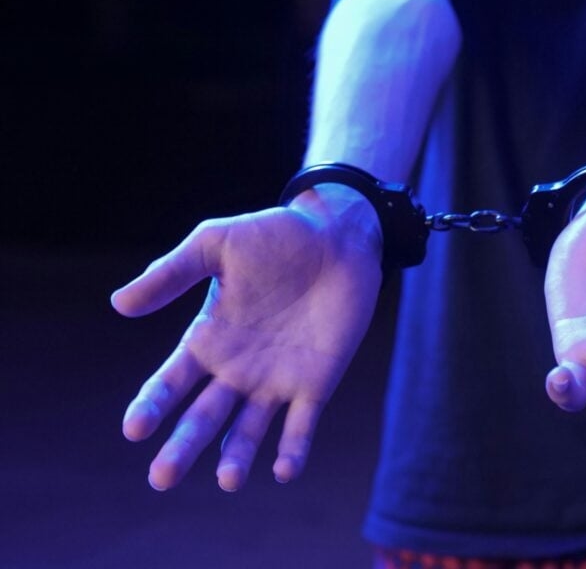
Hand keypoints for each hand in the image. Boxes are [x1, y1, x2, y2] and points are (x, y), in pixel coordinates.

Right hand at [112, 185, 381, 490]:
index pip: (173, 381)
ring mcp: (277, 378)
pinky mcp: (316, 382)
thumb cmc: (275, 235)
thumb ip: (171, 273)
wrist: (337, 237)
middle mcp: (238, 367)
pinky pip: (302, 424)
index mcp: (210, 338)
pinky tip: (284, 471)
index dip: (154, 405)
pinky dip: (293, 449)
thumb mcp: (215, 245)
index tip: (134, 429)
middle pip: (204, 416)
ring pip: (249, 429)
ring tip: (228, 480)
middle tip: (161, 479)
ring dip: (237, 457)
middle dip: (184, 447)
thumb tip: (118, 304)